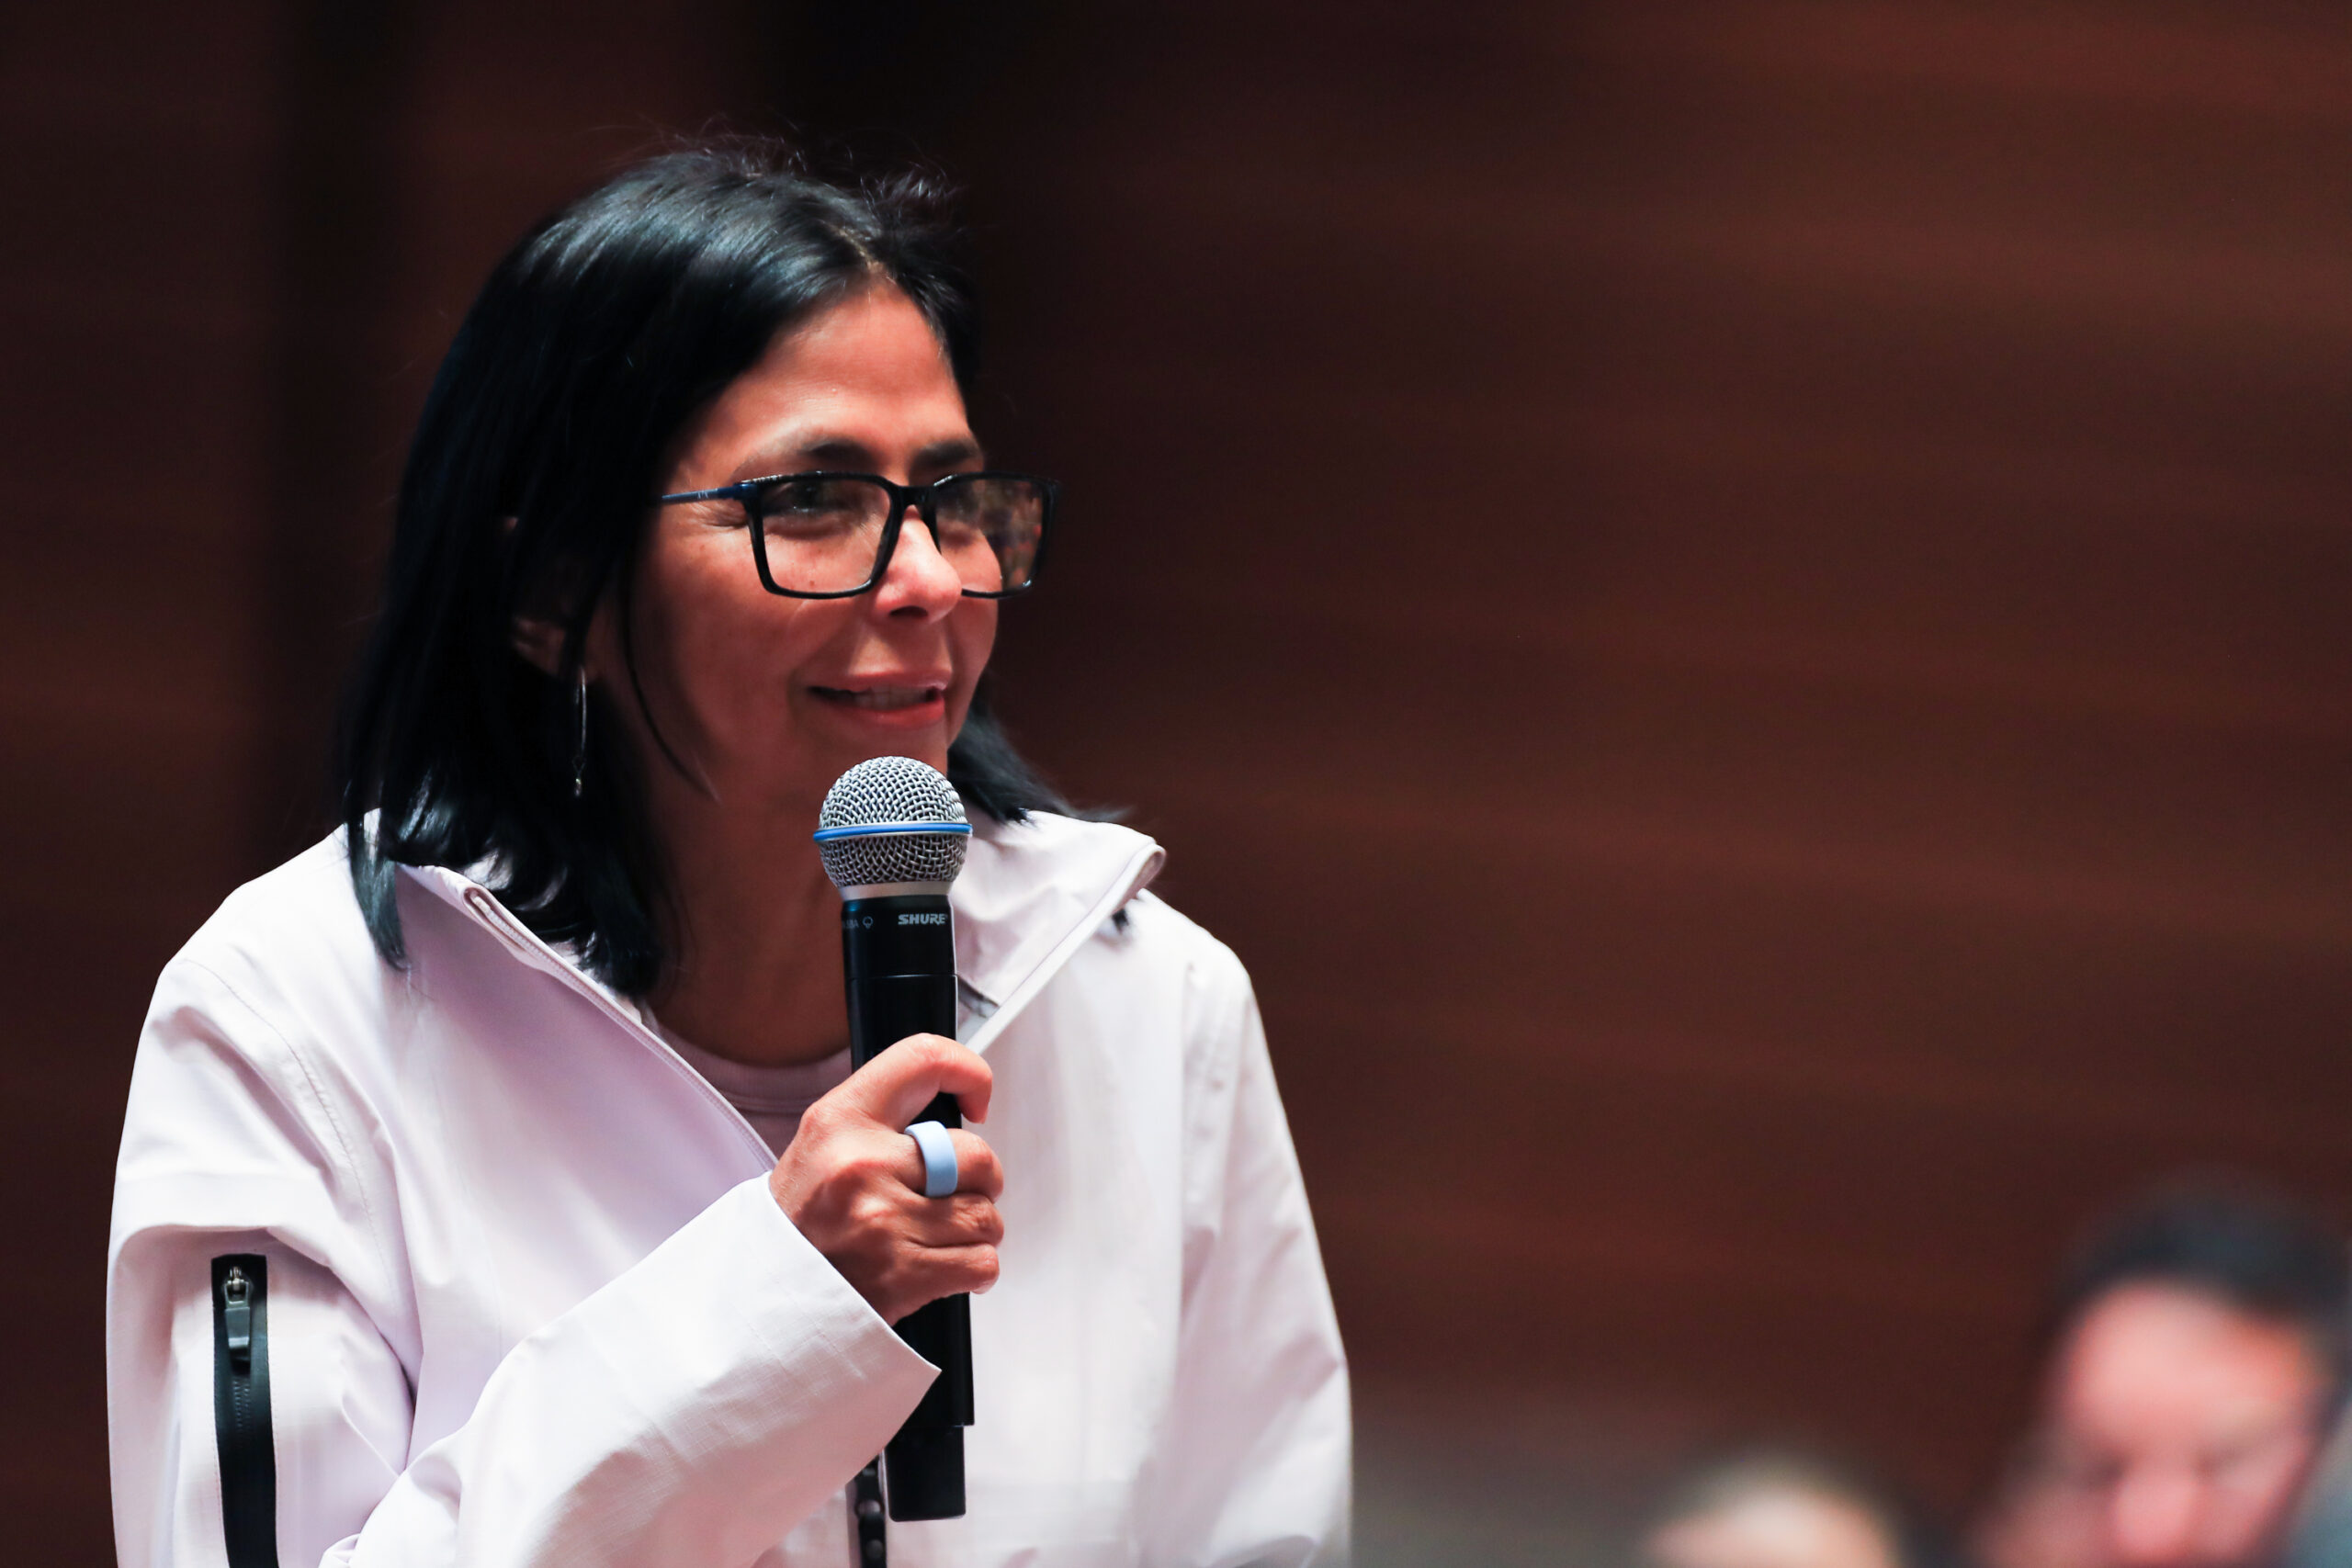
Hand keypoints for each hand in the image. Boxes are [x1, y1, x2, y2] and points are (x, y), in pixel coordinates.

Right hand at [769, 1034, 1003, 1323]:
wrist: (763, 1297)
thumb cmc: (802, 1222)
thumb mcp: (823, 1145)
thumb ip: (885, 1121)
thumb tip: (958, 1102)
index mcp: (840, 1123)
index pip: (923, 1061)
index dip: (969, 1073)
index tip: (976, 1099)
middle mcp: (862, 1166)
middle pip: (976, 1157)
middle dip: (979, 1180)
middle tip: (953, 1193)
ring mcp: (883, 1223)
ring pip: (985, 1216)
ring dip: (974, 1230)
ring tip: (936, 1234)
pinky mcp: (902, 1276)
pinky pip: (981, 1262)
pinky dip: (974, 1269)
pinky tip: (942, 1266)